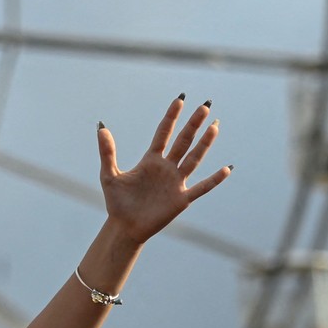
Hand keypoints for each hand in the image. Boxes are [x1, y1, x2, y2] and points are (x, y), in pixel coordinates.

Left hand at [98, 96, 231, 244]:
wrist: (124, 227)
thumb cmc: (117, 202)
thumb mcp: (109, 175)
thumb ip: (107, 152)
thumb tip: (101, 127)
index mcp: (151, 160)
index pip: (163, 133)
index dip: (171, 117)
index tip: (180, 99)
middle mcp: (166, 168)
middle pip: (183, 141)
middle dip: (193, 124)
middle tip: (205, 106)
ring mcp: (176, 183)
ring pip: (194, 159)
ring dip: (204, 144)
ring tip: (214, 126)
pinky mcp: (181, 199)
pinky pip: (201, 187)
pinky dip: (214, 180)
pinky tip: (227, 169)